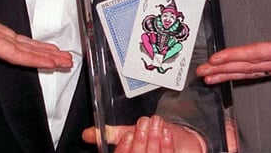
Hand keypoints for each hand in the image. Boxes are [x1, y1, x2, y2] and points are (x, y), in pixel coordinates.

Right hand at [0, 0, 72, 68]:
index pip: (13, 53)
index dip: (32, 59)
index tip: (50, 61)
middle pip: (24, 56)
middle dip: (46, 60)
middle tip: (66, 62)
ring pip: (25, 52)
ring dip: (45, 56)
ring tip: (63, 59)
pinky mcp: (1, 37)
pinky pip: (22, 46)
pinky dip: (36, 49)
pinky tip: (48, 51)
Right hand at [82, 116, 205, 152]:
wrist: (183, 140)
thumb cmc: (157, 138)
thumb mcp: (131, 133)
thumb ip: (112, 133)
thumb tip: (88, 134)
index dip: (123, 147)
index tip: (127, 134)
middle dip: (141, 139)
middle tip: (144, 123)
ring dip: (153, 138)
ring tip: (156, 122)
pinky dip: (166, 144)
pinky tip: (166, 131)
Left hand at [197, 10, 270, 92]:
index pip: (260, 54)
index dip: (237, 56)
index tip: (217, 58)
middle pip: (249, 66)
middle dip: (224, 69)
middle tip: (201, 72)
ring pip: (253, 71)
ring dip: (229, 73)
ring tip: (209, 76)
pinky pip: (261, 71)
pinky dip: (244, 72)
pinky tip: (234, 73)